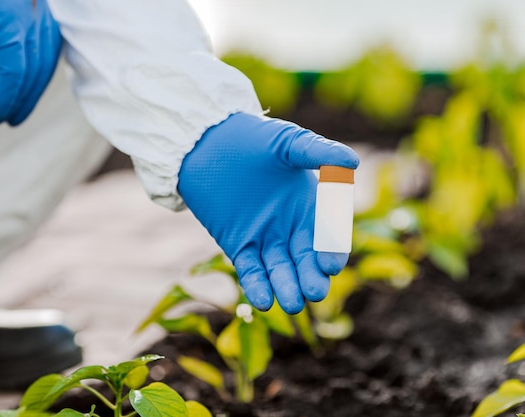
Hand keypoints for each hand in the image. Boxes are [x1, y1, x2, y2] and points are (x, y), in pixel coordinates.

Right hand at [0, 0, 61, 124]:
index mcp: (37, 5)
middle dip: (31, 94)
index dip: (38, 78)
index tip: (25, 97)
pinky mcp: (10, 26)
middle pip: (44, 62)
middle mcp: (39, 8)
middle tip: (17, 116)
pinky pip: (15, 72)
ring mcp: (28, 16)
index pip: (47, 49)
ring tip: (7, 120)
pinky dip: (8, 98)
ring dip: (19, 102)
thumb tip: (5, 57)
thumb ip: (3, 28)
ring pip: (32, 72)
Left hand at [178, 113, 358, 313]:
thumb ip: (317, 152)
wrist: (206, 143)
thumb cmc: (251, 137)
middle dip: (311, 277)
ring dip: (286, 287)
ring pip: (280, 270)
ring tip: (291, 304)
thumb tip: (353, 162)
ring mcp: (265, 238)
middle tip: (314, 292)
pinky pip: (251, 270)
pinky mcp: (239, 245)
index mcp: (310, 205)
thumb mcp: (287, 143)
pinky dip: (257, 285)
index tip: (329, 264)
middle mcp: (291, 226)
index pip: (327, 235)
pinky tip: (263, 300)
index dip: (330, 251)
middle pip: (306, 259)